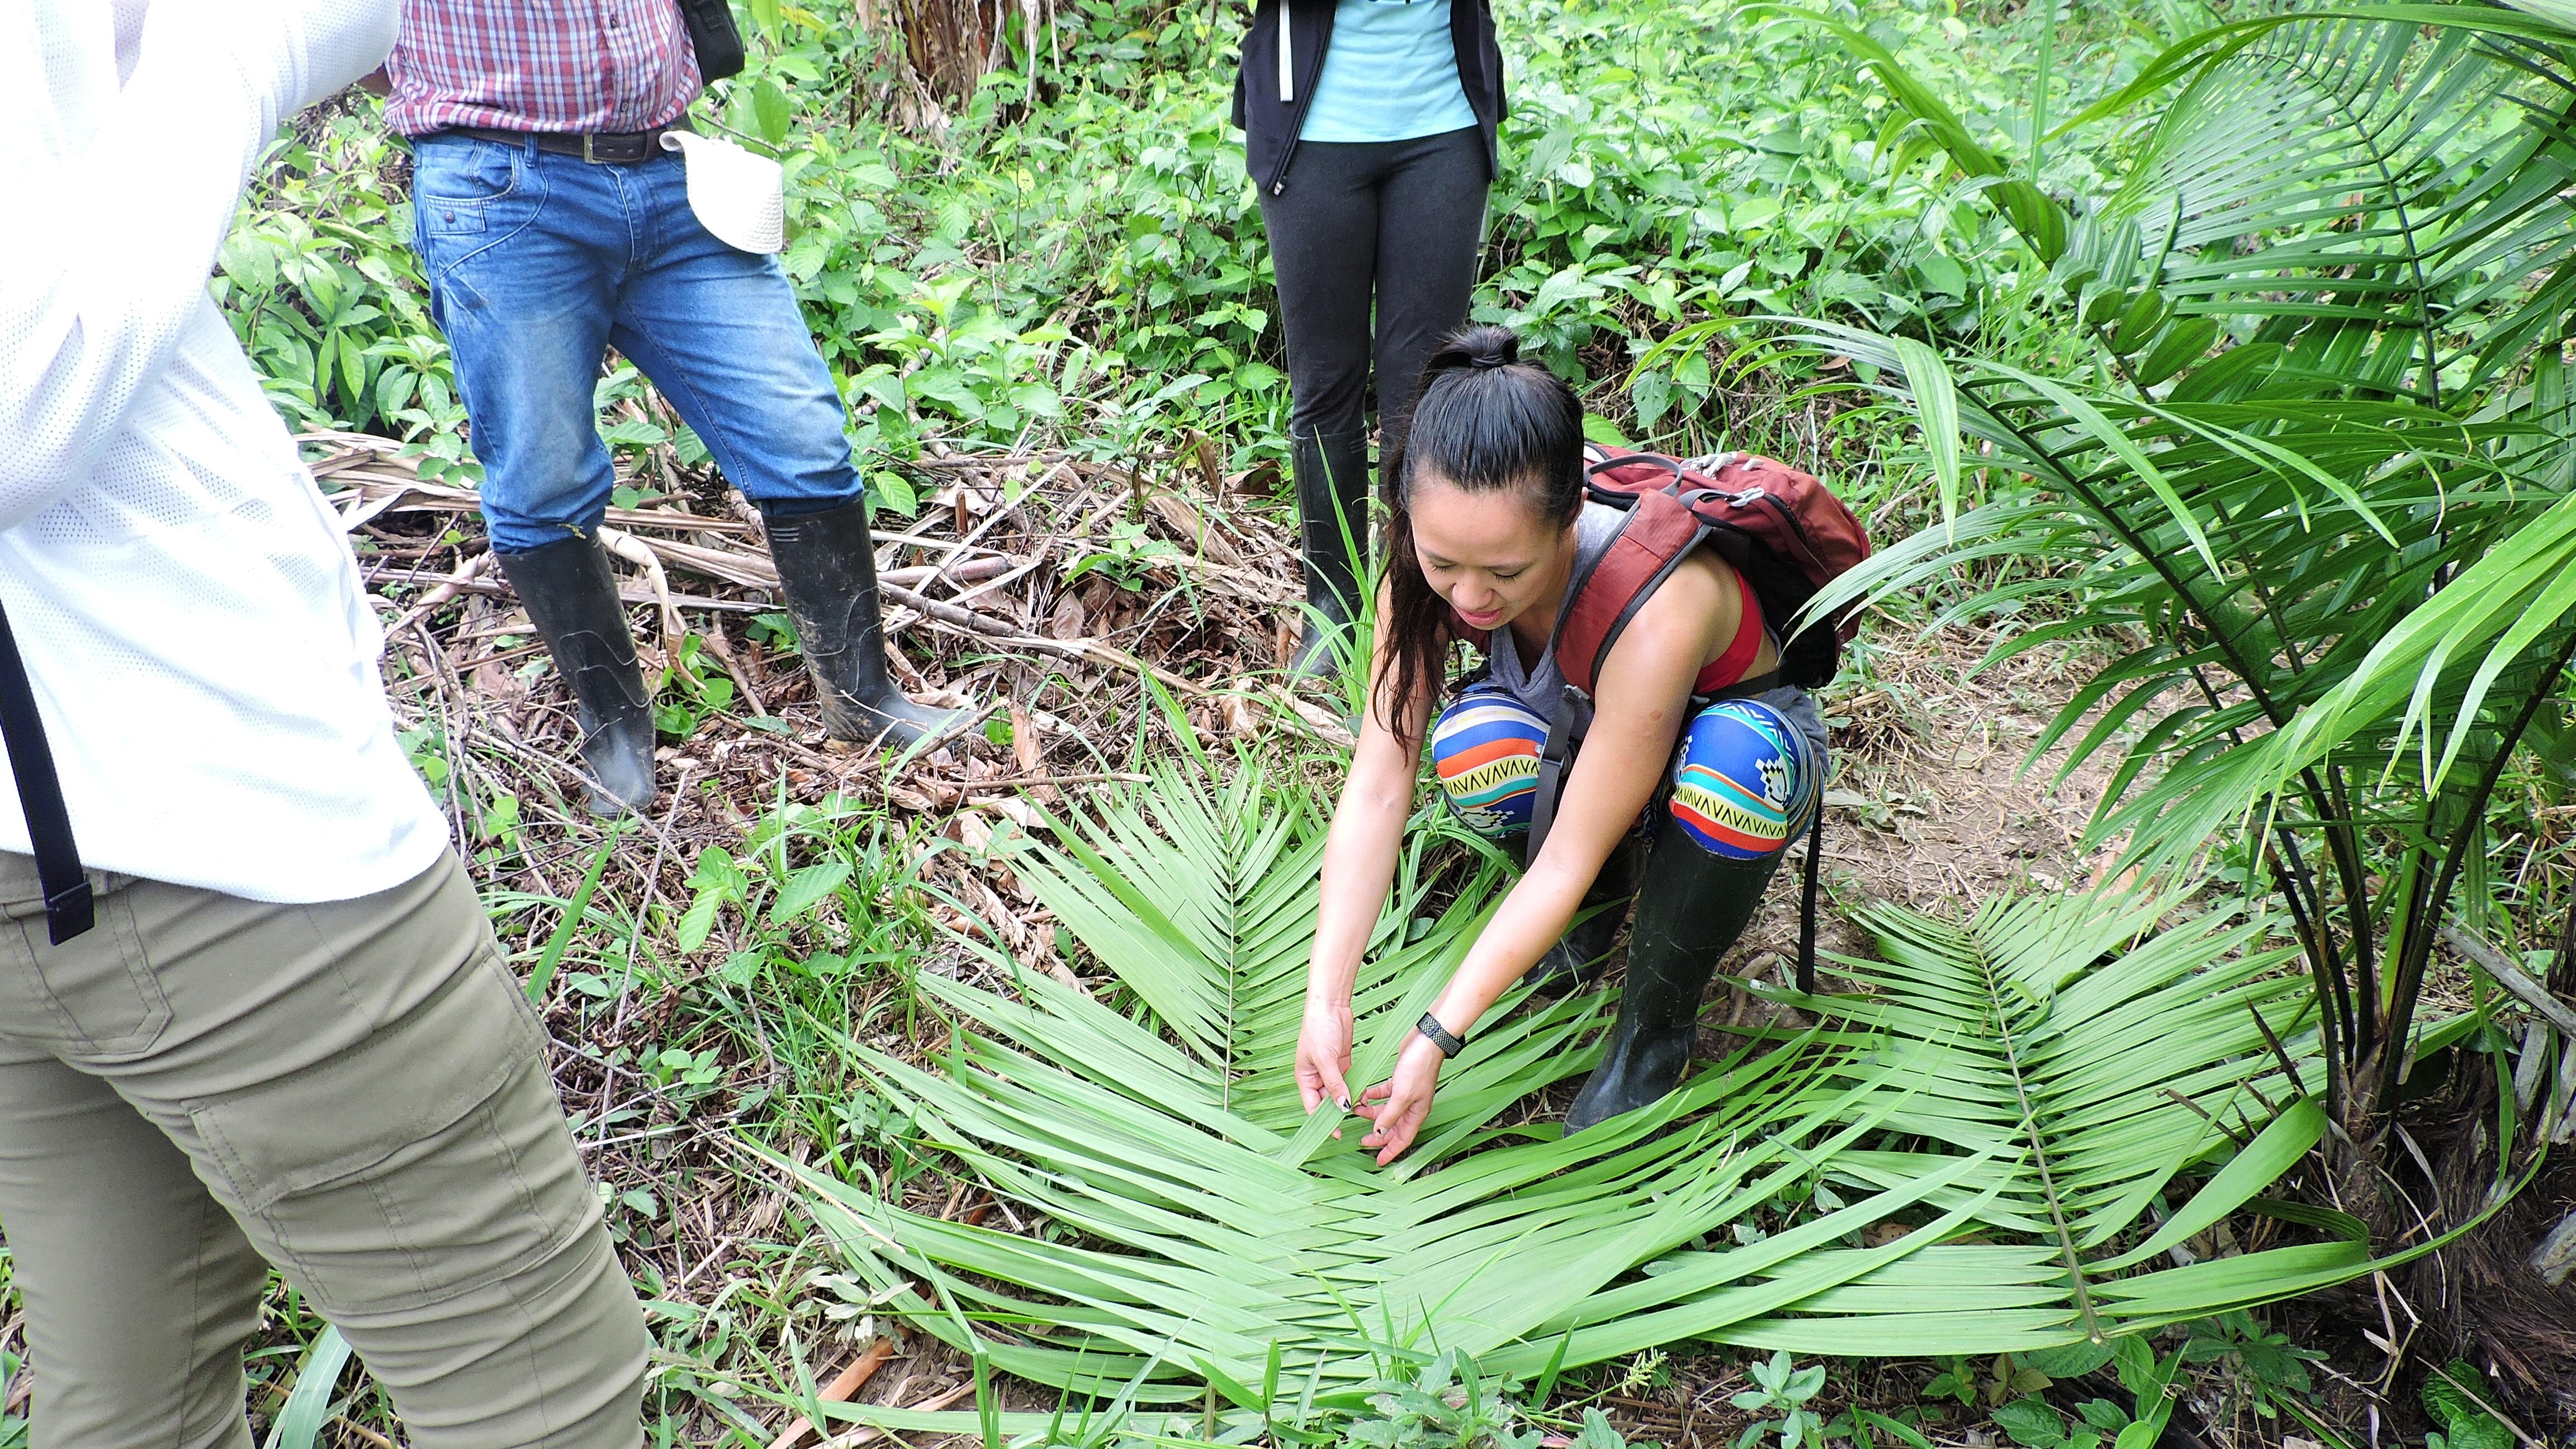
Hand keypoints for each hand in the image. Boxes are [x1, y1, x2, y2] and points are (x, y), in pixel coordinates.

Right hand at [1295, 997, 1354, 1131]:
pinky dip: (1356, 1089)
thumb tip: (1342, 1106)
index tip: (1335, 1132)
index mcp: (1305, 1078)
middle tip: (1352, 1123)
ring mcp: (1331, 1071)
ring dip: (1349, 1101)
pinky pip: (1350, 1082)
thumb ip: (1334, 1084)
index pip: (1312, 1106)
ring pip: (1340, 1093)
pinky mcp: (1343, 1063)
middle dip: (1338, 1112)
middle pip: (1327, 1102)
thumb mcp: (1325, 1059)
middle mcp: (1317, 1077)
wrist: (1330, 1006)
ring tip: (1362, 1110)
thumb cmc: (1318, 1029)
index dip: (1323, 1121)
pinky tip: (1365, 1096)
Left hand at [1355, 1033, 1444, 1165]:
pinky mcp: (1400, 1080)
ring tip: (1357, 1110)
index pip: (1403, 1139)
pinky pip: (1385, 1094)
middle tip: (1362, 1140)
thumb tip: (1379, 1132)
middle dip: (1378, 1135)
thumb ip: (1390, 1115)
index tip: (1379, 1161)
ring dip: (1372, 1112)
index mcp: (1417, 1112)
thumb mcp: (1402, 1095)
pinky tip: (1365, 1095)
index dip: (1391, 1151)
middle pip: (1393, 1127)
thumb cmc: (1419, 1066)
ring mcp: (1406, 1093)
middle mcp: (1412, 1105)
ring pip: (1387, 1110)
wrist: (1427, 1040)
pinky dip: (1374, 1096)